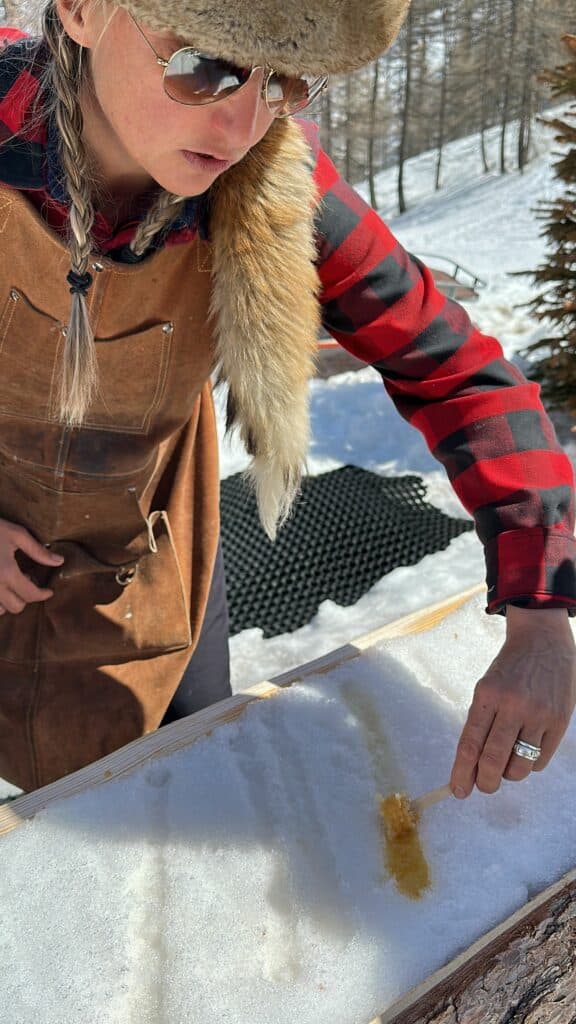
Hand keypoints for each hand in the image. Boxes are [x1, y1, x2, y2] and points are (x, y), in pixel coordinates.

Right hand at [0, 518, 63, 614]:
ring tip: (11, 584)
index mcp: (7, 572)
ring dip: (9, 602)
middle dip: (26, 598)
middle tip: (27, 581)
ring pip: (0, 610)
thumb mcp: (16, 534)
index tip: (48, 591)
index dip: (43, 594)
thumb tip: (59, 561)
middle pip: (16, 607)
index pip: (31, 595)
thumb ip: (38, 551)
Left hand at [450, 606, 575, 797]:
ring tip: (506, 763)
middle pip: (494, 761)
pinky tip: (526, 751)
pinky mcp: (560, 722)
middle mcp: (513, 705)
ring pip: (520, 767)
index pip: (470, 744)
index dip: (462, 773)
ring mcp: (539, 714)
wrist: (542, 642)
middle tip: (483, 786)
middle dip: (485, 782)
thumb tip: (472, 766)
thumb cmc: (508, 670)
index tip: (458, 791)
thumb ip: (480, 724)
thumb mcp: (486, 688)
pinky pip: (541, 760)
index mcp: (487, 695)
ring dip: (509, 774)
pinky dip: (530, 764)